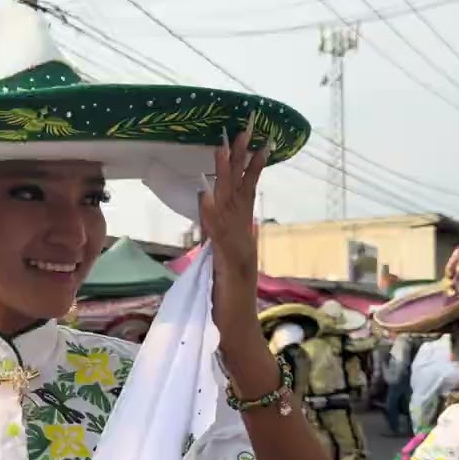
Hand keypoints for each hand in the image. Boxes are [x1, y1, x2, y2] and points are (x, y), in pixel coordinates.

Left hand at [201, 111, 271, 340]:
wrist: (238, 332)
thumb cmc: (227, 301)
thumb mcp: (220, 260)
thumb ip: (219, 235)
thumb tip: (213, 208)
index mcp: (240, 234)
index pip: (244, 192)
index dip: (247, 165)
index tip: (251, 138)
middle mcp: (242, 237)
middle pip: (242, 190)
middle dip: (243, 157)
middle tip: (248, 127)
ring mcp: (237, 250)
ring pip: (231, 205)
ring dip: (226, 176)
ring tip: (223, 147)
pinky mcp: (227, 265)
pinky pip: (218, 235)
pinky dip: (212, 215)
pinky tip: (207, 195)